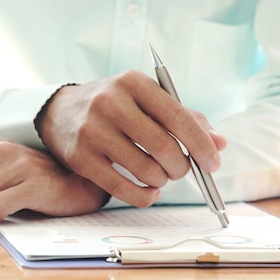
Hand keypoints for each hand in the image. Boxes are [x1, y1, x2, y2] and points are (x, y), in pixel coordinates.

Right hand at [36, 70, 226, 207]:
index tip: (213, 163)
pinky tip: (150, 191)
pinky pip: (122, 189)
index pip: (178, 117)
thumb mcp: (148, 100)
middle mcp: (110, 103)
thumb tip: (219, 144)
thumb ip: (186, 119)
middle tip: (182, 170)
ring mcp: (92, 131)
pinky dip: (145, 196)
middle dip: (182, 167)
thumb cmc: (116, 106)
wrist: (60, 112)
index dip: (201, 144)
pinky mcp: (80, 157)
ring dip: (162, 180)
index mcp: (134, 83)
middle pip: (164, 147)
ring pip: (145, 170)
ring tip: (161, 175)